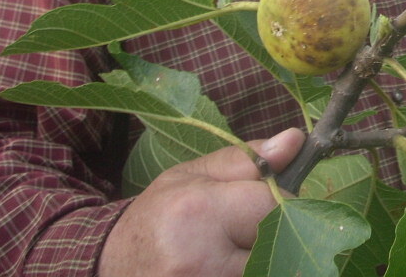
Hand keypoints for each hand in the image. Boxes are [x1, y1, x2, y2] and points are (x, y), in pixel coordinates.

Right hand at [98, 128, 304, 276]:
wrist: (111, 268)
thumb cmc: (158, 218)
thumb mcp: (192, 176)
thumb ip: (246, 159)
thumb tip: (294, 140)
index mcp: (198, 214)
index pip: (273, 206)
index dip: (276, 201)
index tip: (254, 205)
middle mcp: (202, 263)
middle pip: (278, 243)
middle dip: (272, 233)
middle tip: (239, 232)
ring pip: (270, 268)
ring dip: (264, 259)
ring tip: (231, 250)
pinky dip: (251, 270)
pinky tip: (226, 264)